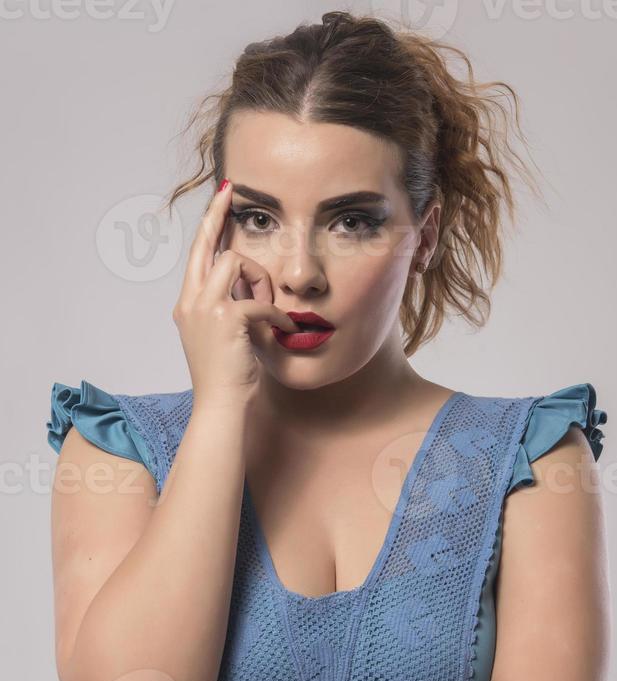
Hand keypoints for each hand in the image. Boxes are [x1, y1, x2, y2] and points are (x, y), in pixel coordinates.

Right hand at [172, 178, 296, 408]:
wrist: (221, 407)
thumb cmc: (228, 378)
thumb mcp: (225, 336)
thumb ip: (231, 306)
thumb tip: (251, 283)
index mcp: (188, 305)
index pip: (197, 255)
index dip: (209, 225)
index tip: (220, 199)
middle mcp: (190, 302)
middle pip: (207, 244)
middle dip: (218, 214)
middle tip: (230, 190)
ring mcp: (205, 308)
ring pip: (235, 261)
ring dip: (260, 280)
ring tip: (268, 308)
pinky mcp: (226, 318)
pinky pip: (259, 300)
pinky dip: (276, 314)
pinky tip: (283, 329)